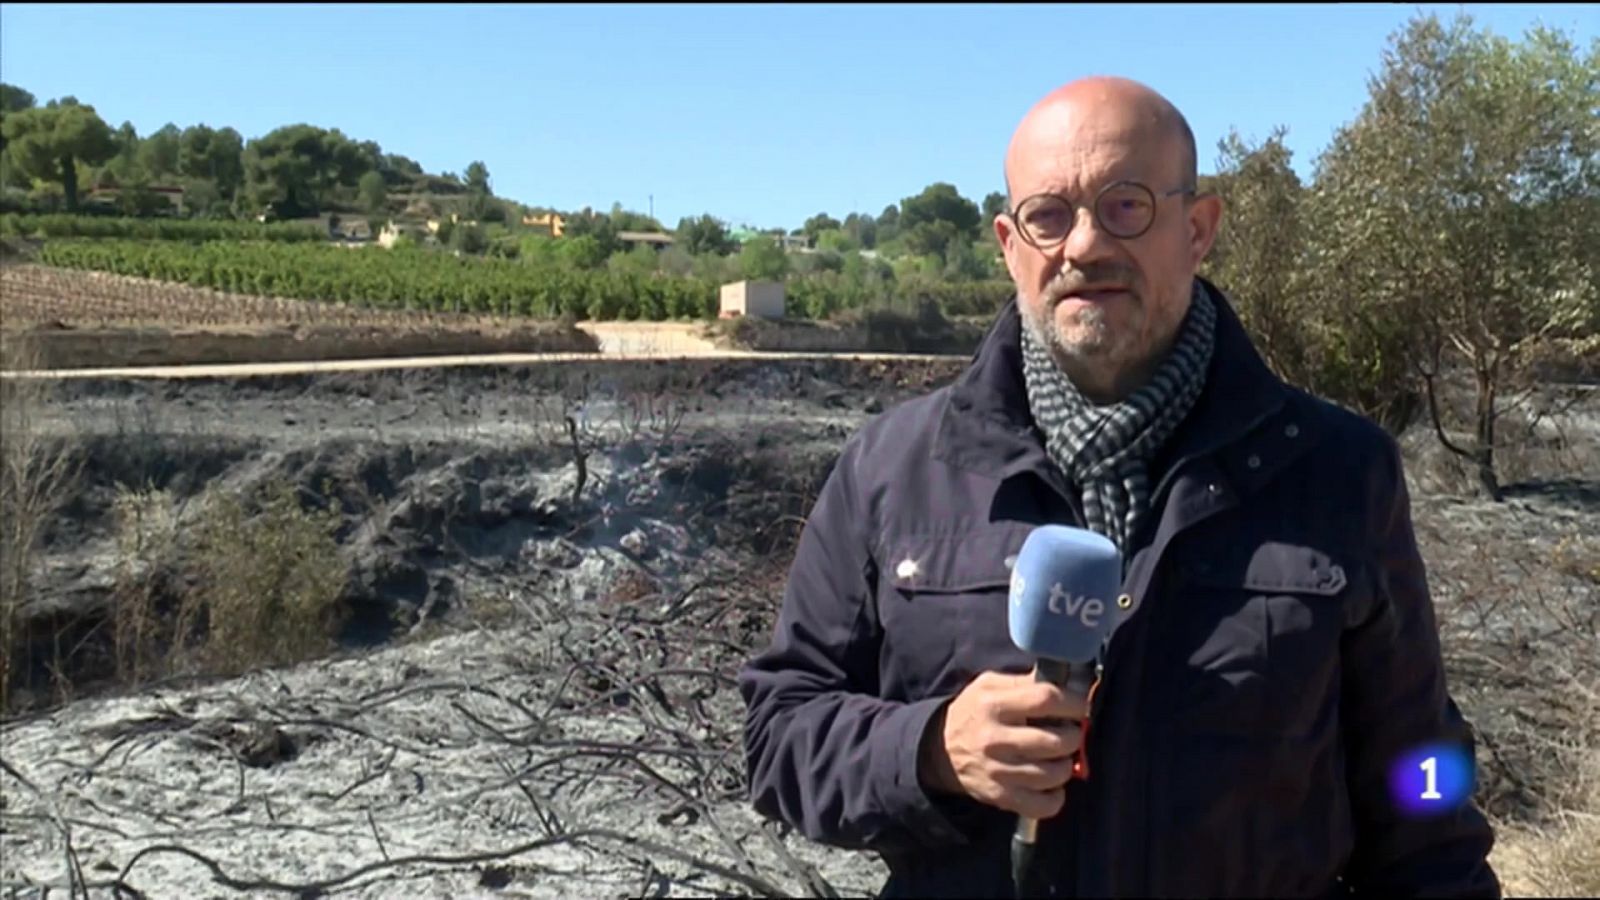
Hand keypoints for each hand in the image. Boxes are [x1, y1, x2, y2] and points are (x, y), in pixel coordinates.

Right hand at [918, 670, 1088, 819]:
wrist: (939, 751)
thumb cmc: (973, 713)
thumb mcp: (988, 686)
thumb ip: (1023, 682)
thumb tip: (1064, 681)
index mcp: (993, 705)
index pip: (1045, 699)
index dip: (1073, 703)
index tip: (1080, 707)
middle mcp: (995, 739)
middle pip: (1056, 741)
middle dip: (1074, 736)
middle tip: (1071, 733)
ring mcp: (998, 772)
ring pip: (1053, 775)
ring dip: (1066, 765)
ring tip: (1060, 757)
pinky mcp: (1000, 797)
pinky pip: (1042, 806)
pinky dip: (1055, 797)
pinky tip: (1051, 785)